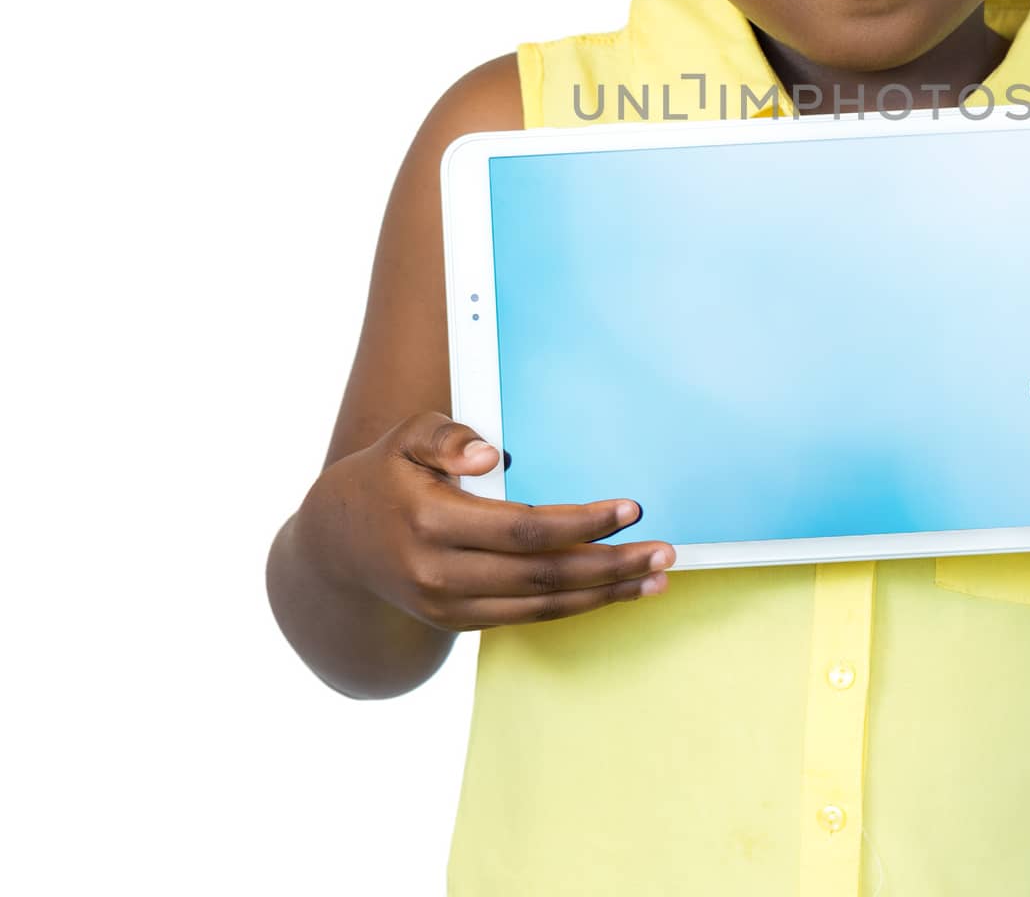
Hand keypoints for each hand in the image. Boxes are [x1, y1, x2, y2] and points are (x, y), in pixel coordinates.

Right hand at [295, 411, 676, 629]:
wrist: (337, 547)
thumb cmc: (384, 477)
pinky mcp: (458, 621)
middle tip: (664, 553)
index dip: (581, 521)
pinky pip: (527, 616)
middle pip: (542, 574)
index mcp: (431, 521)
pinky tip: (613, 592)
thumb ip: (447, 437)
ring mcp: (448, 605)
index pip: (522, 527)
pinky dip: (575, 605)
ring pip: (541, 604)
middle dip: (610, 565)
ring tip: (655, 579)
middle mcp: (439, 573)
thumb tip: (489, 453)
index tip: (630, 509)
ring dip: (605, 594)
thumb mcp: (405, 438)